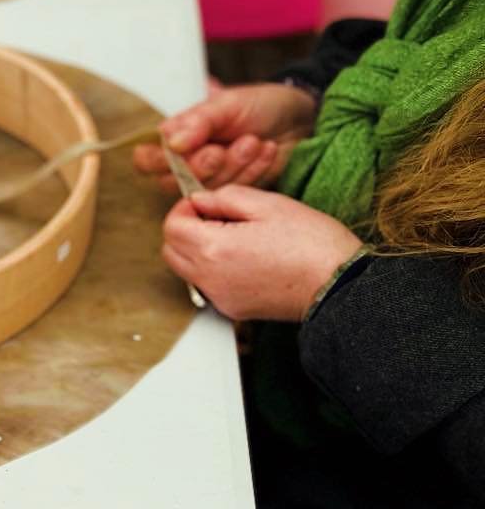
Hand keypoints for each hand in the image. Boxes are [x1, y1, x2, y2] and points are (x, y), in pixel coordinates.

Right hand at [134, 81, 318, 190]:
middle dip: (206, 164)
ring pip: (206, 190)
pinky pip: (234, 194)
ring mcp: (210, 182)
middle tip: (229, 144)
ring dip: (236, 164)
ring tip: (255, 141)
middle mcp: (186, 164)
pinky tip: (267, 151)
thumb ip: (198, 123)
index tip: (189, 148)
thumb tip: (172, 143)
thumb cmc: (259, 105)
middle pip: (175, 182)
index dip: (161, 161)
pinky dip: (254, 171)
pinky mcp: (234, 195)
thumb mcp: (227, 104)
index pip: (147, 160)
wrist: (299, 118)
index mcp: (175, 139)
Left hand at [161, 185, 362, 321]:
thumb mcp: (268, 204)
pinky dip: (214, 269)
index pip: (171, 227)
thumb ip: (225, 198)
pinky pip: (208, 286)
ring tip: (234, 236)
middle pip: (171, 251)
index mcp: (214, 249)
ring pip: (186, 270)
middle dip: (185, 230)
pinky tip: (245, 258)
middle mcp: (210, 279)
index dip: (184, 209)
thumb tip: (200, 200)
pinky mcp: (233, 310)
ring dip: (197, 250)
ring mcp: (220, 298)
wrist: (338, 284)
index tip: (204, 203)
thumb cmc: (311, 243)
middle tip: (215, 217)